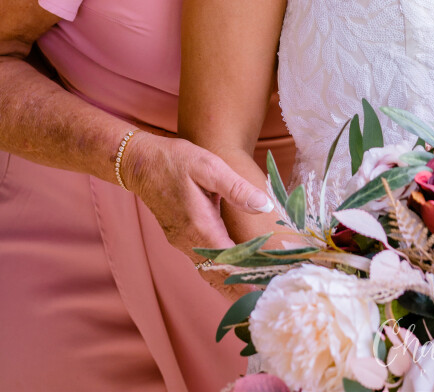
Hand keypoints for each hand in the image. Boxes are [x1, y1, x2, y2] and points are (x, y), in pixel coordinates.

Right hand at [120, 131, 273, 293]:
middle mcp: (189, 241)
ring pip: (208, 272)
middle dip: (240, 290)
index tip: (266, 291)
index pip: (229, 263)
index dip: (249, 278)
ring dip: (229, 284)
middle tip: (264, 301)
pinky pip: (201, 263)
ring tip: (253, 294)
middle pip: (218, 275)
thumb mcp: (209, 167)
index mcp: (200, 227)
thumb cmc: (176, 160)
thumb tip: (265, 206)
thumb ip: (236, 188)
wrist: (139, 163)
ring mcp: (181, 241)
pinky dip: (218, 273)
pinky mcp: (178, 237)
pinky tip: (230, 274)